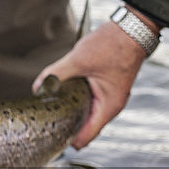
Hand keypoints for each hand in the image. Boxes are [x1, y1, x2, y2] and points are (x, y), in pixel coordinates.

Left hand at [32, 9, 157, 148]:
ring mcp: (107, 97)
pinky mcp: (103, 88)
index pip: (85, 137)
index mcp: (108, 106)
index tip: (49, 135)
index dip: (67, 139)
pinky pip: (86, 101)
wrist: (131, 29)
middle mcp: (109, 106)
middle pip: (83, 127)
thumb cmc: (112, 45)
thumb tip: (38, 87)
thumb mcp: (78, 60)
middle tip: (42, 120)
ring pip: (84, 113)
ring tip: (47, 108)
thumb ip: (56, 74)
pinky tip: (58, 95)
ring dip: (68, 111)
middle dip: (64, 125)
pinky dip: (73, 100)